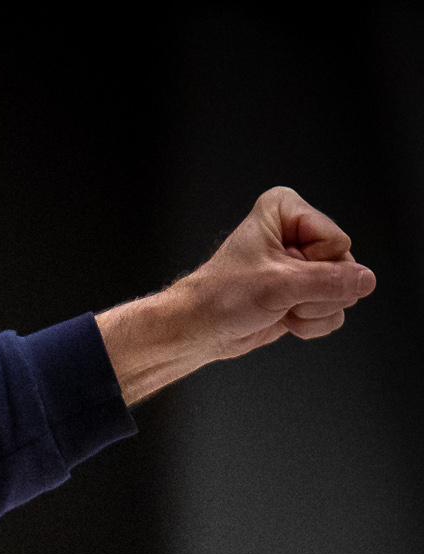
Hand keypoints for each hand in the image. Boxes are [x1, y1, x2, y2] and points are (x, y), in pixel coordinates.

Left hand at [97, 187, 375, 405]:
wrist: (198, 330)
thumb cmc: (219, 298)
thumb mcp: (280, 285)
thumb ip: (330, 282)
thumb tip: (366, 280)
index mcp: (286, 211)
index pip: (335, 241)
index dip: (310, 265)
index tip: (277, 271)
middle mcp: (297, 233)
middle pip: (344, 266)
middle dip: (314, 293)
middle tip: (280, 295)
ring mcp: (303, 265)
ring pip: (342, 290)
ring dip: (312, 310)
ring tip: (279, 307)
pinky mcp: (304, 291)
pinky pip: (333, 309)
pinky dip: (311, 322)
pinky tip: (284, 318)